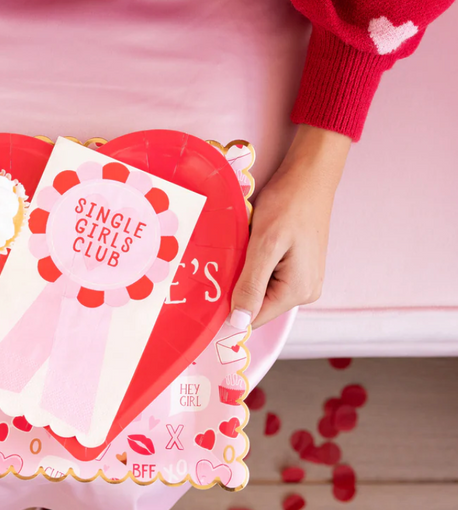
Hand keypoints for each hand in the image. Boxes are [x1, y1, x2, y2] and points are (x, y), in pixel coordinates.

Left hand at [229, 125, 350, 329]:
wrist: (309, 175)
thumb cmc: (288, 203)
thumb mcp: (264, 245)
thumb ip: (251, 286)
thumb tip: (239, 323)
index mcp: (297, 291)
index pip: (253, 318)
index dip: (229, 308)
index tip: (210, 291)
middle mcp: (305, 292)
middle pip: (257, 305)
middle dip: (238, 287)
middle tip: (230, 258)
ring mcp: (304, 281)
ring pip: (260, 291)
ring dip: (245, 275)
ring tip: (244, 249)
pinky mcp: (299, 269)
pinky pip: (268, 278)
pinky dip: (255, 266)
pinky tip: (253, 247)